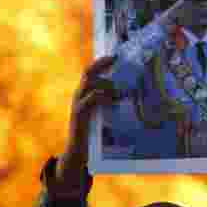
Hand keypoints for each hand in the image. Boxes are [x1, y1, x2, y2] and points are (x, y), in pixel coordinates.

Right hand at [57, 56, 116, 189]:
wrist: (77, 152)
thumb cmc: (93, 134)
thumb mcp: (102, 114)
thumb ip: (110, 103)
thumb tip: (128, 95)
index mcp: (85, 93)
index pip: (92, 71)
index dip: (102, 61)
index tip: (117, 54)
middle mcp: (80, 94)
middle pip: (89, 71)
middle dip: (102, 63)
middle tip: (116, 58)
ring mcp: (78, 103)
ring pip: (90, 83)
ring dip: (106, 82)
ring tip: (120, 86)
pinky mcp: (79, 114)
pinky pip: (91, 99)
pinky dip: (102, 96)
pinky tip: (114, 99)